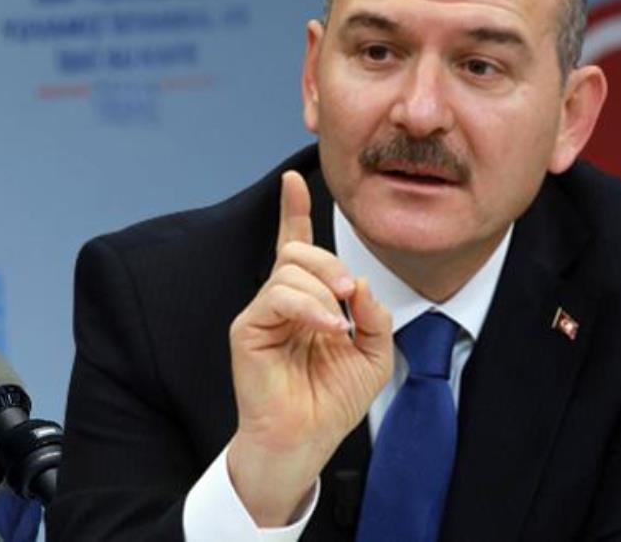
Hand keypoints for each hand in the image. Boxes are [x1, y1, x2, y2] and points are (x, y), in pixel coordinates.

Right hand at [226, 171, 393, 524]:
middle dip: (331, 263)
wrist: (305, 440)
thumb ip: (372, 313)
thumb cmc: (332, 401)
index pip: (296, 246)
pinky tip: (326, 328)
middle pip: (300, 250)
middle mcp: (280, 300)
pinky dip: (309, 306)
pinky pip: (278, 295)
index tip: (294, 179)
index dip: (293, 210)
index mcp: (307, 300)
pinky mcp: (247, 327)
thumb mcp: (373, 352)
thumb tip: (357, 284)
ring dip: (325, 289)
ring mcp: (261, 312)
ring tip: (339, 323)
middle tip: (352, 296)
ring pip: (291, 268)